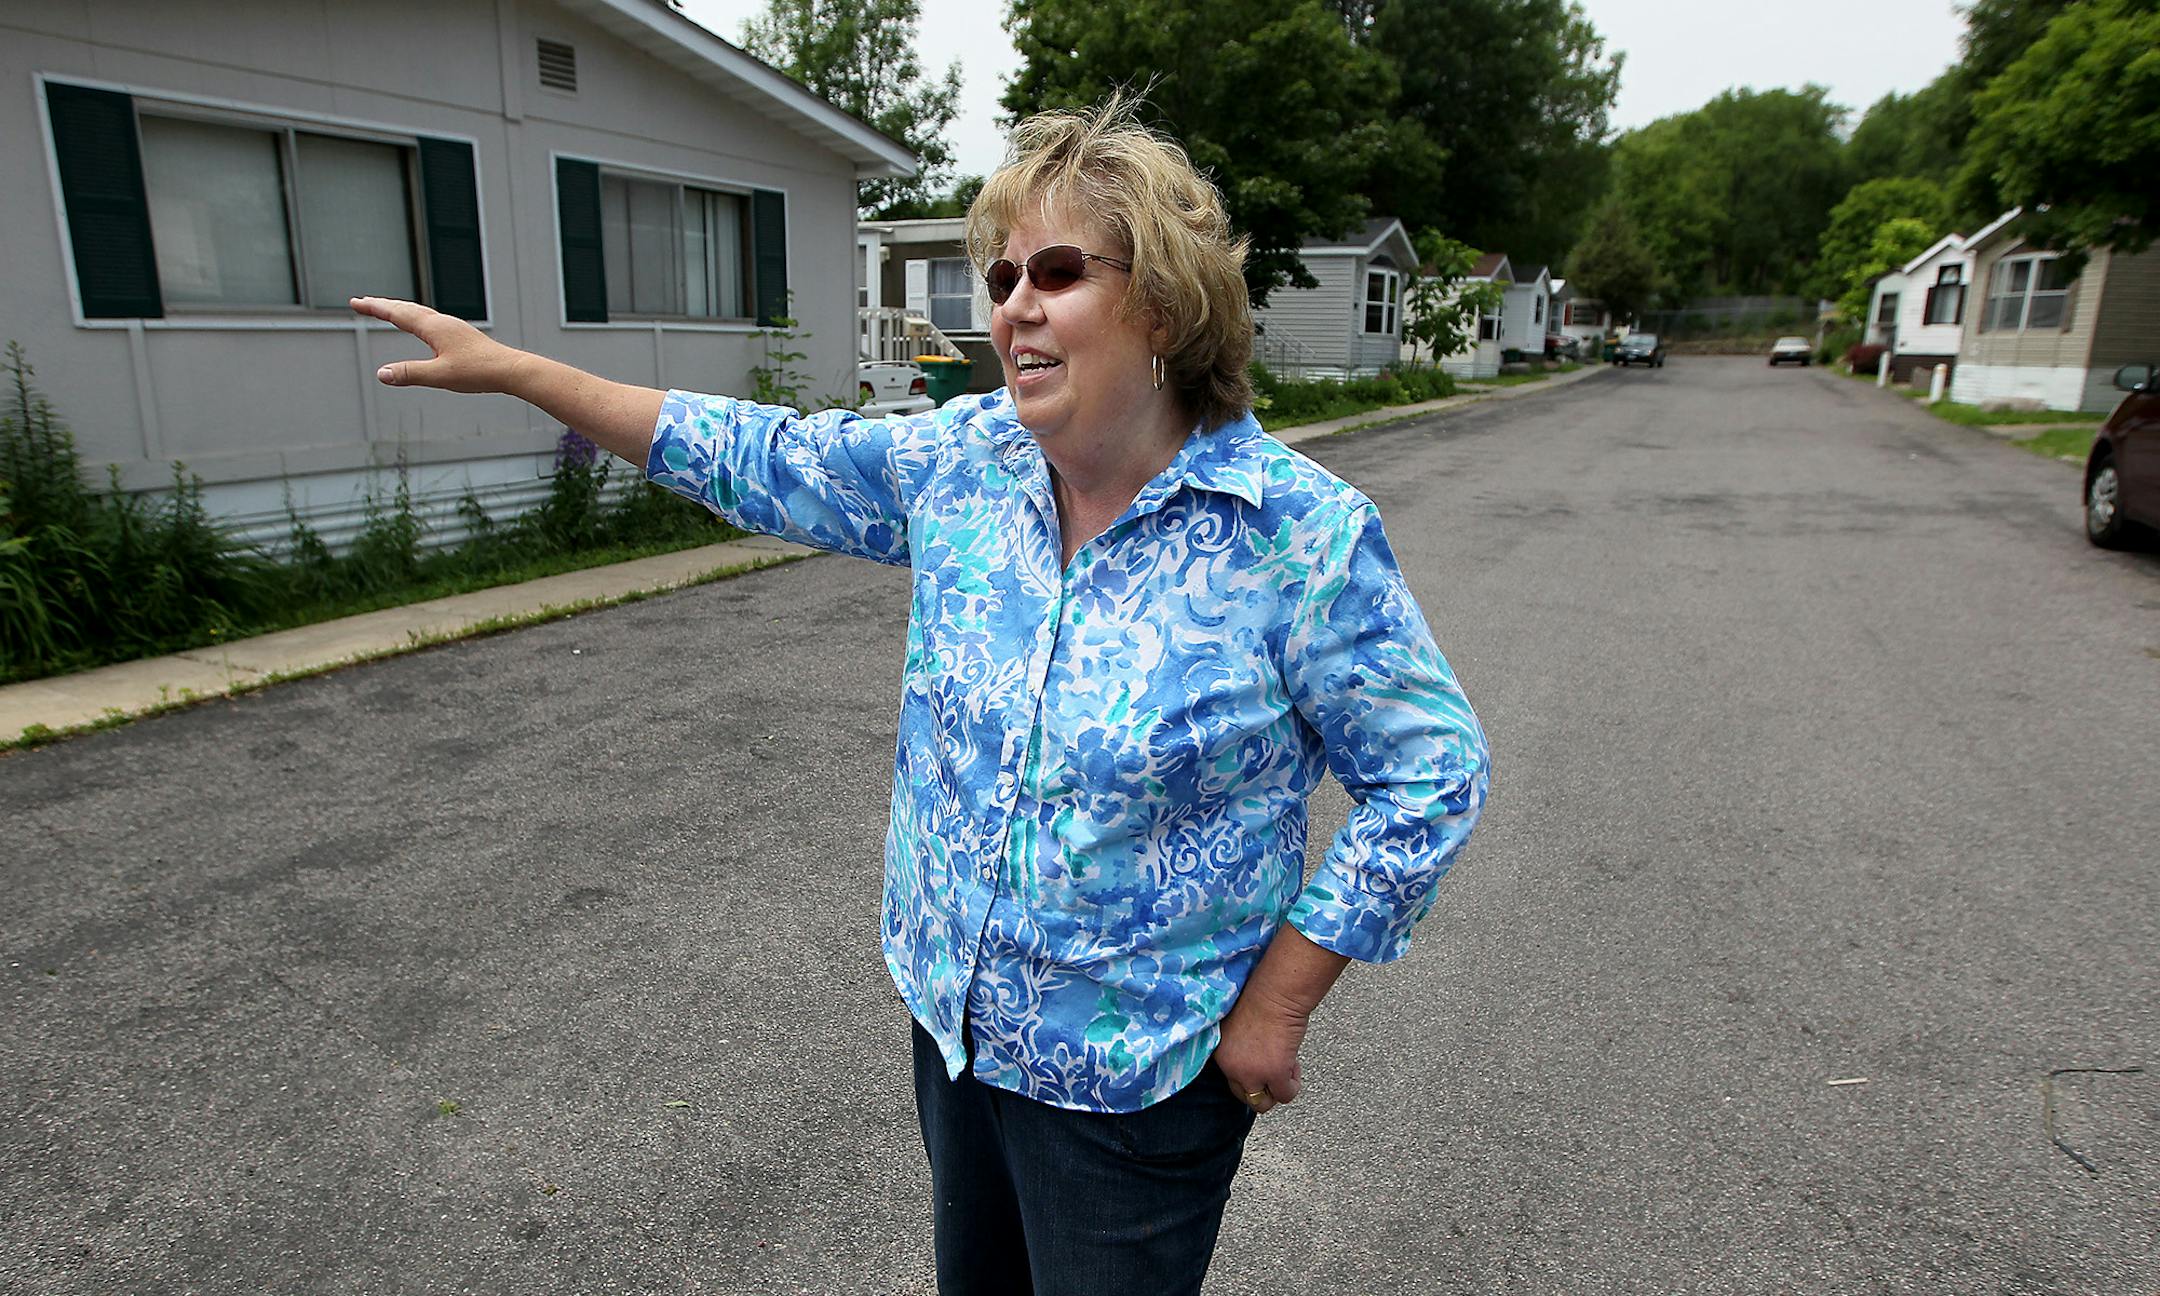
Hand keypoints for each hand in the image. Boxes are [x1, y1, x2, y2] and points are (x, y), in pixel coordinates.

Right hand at [351, 296, 525, 394]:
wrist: (511, 369)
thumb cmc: (479, 372)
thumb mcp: (440, 376)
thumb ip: (410, 374)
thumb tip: (382, 373)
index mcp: (433, 327)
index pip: (397, 313)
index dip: (374, 308)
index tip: (355, 302)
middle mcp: (442, 322)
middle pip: (406, 308)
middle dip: (382, 305)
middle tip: (363, 302)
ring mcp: (452, 327)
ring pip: (419, 312)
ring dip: (399, 309)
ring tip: (386, 309)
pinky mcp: (460, 335)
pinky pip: (431, 320)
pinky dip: (416, 317)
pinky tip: (422, 325)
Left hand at [1212, 980, 1310, 1115]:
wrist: (1277, 992)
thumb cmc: (1262, 1000)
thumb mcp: (1239, 1030)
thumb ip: (1240, 1050)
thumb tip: (1255, 1063)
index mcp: (1220, 1054)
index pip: (1232, 1082)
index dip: (1251, 1076)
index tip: (1263, 1065)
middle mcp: (1231, 1067)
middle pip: (1245, 1097)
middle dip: (1263, 1087)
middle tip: (1276, 1069)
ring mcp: (1251, 1073)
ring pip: (1263, 1103)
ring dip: (1277, 1088)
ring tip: (1286, 1065)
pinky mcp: (1273, 1074)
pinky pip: (1285, 1095)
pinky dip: (1293, 1084)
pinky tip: (1294, 1063)